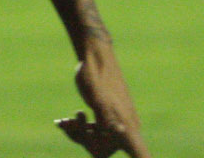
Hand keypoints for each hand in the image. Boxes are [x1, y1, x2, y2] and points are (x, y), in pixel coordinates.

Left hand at [56, 40, 149, 156]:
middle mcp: (124, 127)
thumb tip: (119, 131)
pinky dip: (77, 128)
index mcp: (128, 126)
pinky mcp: (104, 117)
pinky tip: (62, 121)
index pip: (141, 155)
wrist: (94, 55)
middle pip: (104, 151)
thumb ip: (105, 115)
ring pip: (95, 141)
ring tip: (64, 121)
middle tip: (71, 121)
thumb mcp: (96, 96)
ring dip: (78, 134)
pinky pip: (91, 131)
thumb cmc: (96, 74)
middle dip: (85, 141)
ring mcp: (114, 122)